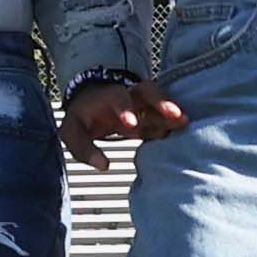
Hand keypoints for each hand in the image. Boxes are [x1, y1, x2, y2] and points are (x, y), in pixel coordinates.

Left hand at [60, 76, 185, 165]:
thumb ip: (83, 149)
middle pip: (147, 90)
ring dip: (172, 111)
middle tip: (174, 115)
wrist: (91, 101)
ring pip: (160, 100)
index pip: (117, 98)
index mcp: (106, 97)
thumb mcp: (72, 132)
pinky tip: (183, 129)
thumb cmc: (82, 118)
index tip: (132, 125)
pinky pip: (165, 114)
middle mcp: (128, 95)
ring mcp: (142, 102)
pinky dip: (173, 120)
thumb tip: (103, 165)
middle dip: (160, 102)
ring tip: (184, 121)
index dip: (125, 109)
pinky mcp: (152, 112)